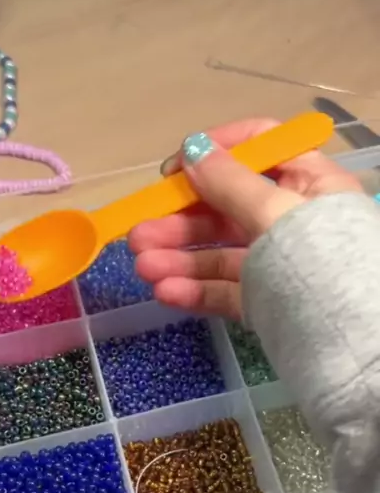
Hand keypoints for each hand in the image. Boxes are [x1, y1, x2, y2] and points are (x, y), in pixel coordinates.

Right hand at [128, 118, 362, 319]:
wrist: (352, 343)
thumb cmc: (319, 262)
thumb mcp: (275, 213)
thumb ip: (230, 183)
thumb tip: (194, 148)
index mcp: (308, 182)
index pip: (259, 148)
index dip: (215, 152)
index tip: (174, 171)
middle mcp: (292, 219)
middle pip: (226, 207)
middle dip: (179, 221)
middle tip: (139, 234)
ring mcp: (277, 264)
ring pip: (220, 252)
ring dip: (178, 258)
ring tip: (142, 268)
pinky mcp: (266, 302)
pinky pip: (226, 289)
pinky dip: (195, 290)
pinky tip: (166, 292)